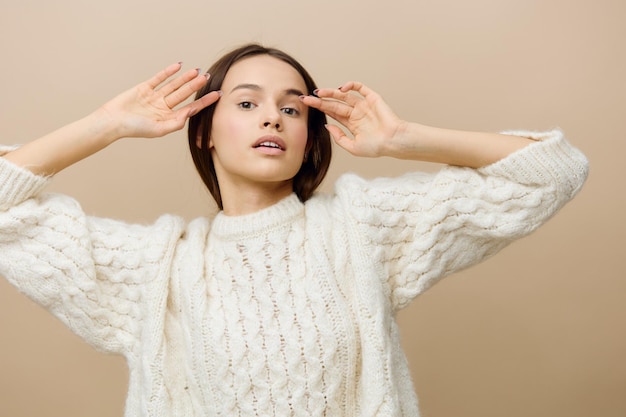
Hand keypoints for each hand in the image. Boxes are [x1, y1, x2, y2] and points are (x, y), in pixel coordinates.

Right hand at [98, 63, 220, 138]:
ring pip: (174, 85)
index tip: (217, 94)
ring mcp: (155, 97)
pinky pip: (159, 78)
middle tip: (207, 77)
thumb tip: (191, 111)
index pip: (191, 108)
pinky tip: (178, 66)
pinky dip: (168, 72)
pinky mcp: (145, 88)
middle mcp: (164, 107)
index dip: (205, 101)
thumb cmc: (135, 129)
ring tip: (197, 71)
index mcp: (169, 118)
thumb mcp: (159, 129)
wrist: (113, 121)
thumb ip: (177, 122)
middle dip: (196, 86)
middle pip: (184, 94)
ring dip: (185, 78)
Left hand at [301, 82, 403, 156]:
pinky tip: (341, 88)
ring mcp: (363, 105)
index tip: (306, 105)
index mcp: (351, 124)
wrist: (393, 141)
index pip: (332, 113)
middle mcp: (356, 113)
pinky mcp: (372, 98)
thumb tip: (326, 126)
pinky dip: (351, 85)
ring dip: (331, 93)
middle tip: (306, 98)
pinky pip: (360, 88)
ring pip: (344, 95)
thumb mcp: (353, 147)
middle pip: (334, 104)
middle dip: (320, 101)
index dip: (319, 108)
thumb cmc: (376, 147)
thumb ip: (339, 137)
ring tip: (319, 92)